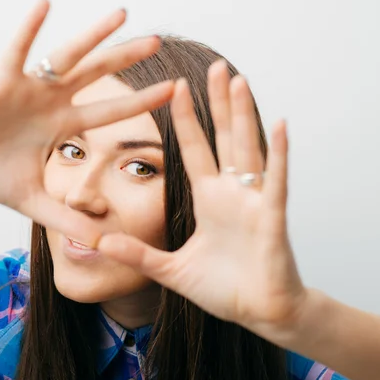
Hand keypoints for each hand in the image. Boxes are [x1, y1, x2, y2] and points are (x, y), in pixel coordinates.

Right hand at [0, 0, 173, 244]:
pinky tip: (46, 4)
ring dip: (93, 36)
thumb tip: (99, 245)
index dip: (141, 104)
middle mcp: (51, 101)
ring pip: (67, 56)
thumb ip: (66, 221)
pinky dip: (30, 28)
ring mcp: (28, 87)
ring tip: (123, 14)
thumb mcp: (33, 202)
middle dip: (126, 59)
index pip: (110, 112)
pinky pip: (17, 50)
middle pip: (97, 76)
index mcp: (61, 125)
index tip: (172, 92)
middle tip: (159, 43)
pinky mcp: (1, 80)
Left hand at [98, 60, 305, 333]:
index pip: (194, 150)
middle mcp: (231, 194)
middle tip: (215, 66)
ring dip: (242, 115)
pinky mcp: (271, 219)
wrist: (260, 313)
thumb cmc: (225, 290)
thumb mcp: (172, 270)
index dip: (186, 120)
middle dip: (218, 103)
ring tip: (238, 80)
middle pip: (223, 138)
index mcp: (209, 201)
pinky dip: (279, 155)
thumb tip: (100, 243)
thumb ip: (139, 255)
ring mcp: (252, 202)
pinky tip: (279, 125)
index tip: (175, 87)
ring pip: (247, 149)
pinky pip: (275, 182)